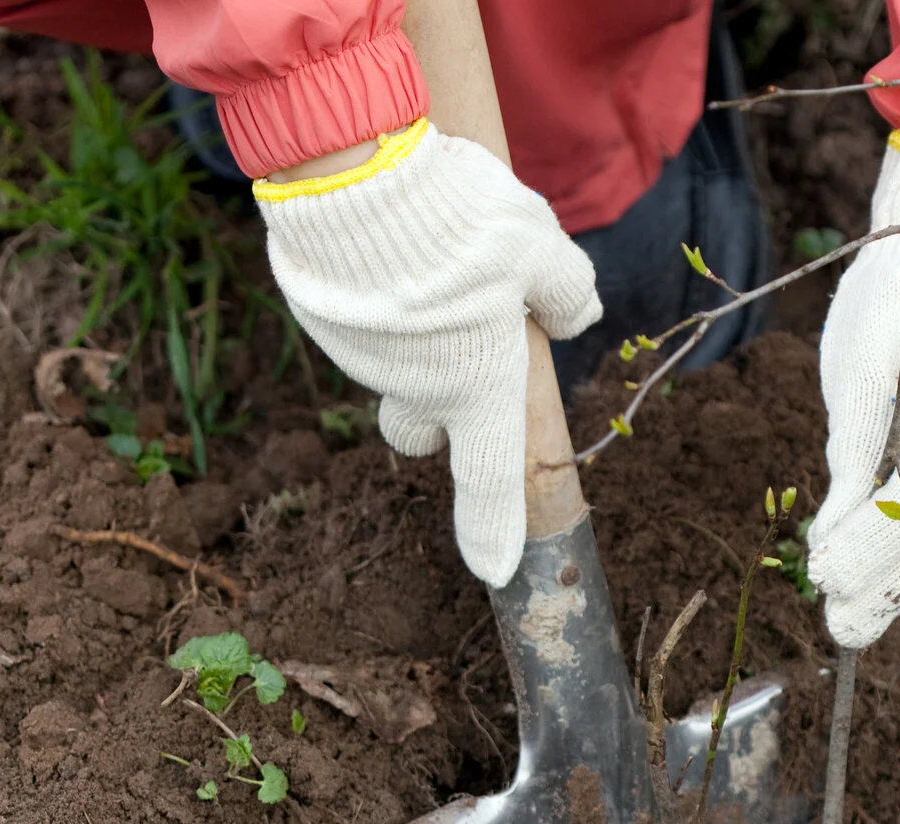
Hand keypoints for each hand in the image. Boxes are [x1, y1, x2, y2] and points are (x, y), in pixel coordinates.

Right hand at [256, 121, 600, 586]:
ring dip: (411, 338)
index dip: (494, 532)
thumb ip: (567, 289)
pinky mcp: (322, 321)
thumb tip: (576, 313)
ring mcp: (362, 360)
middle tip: (463, 346)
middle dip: (441, 411)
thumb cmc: (460, 223)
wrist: (351, 175)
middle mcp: (416, 391)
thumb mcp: (541, 246)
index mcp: (479, 389)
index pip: (489, 483)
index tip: (494, 572)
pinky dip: (376, 303)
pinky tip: (388, 245)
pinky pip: (358, 327)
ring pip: (391, 371)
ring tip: (431, 257)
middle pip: (423, 431)